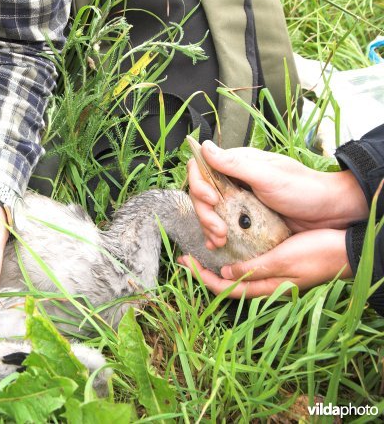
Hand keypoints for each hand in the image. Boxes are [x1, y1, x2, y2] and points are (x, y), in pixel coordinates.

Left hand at [178, 228, 351, 297]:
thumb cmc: (318, 254)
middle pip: (228, 283)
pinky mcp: (280, 261)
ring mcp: (274, 274)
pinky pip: (251, 262)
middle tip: (186, 256)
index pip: (226, 288)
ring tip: (203, 250)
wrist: (348, 248)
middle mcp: (268, 283)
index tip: (184, 264)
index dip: (203, 278)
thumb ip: (255, 270)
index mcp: (267, 287)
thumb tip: (226, 276)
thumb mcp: (283, 261)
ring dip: (219, 264)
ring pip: (239, 273)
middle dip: (206, 271)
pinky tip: (230, 243)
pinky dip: (236, 254)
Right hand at [188, 141, 367, 248]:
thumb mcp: (268, 176)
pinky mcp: (245, 219)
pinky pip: (222, 225)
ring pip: (209, 212)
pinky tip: (218, 245)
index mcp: (237, 164)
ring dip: (208, 227)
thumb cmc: (304, 190)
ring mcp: (239, 201)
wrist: (330, 213)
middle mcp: (234, 180)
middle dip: (205, 213)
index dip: (198, 184)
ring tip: (219, 241)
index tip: (211, 200)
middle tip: (218, 230)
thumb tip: (205, 147)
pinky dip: (215, 235)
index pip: (202, 169)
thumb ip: (235, 164)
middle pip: (202, 194)